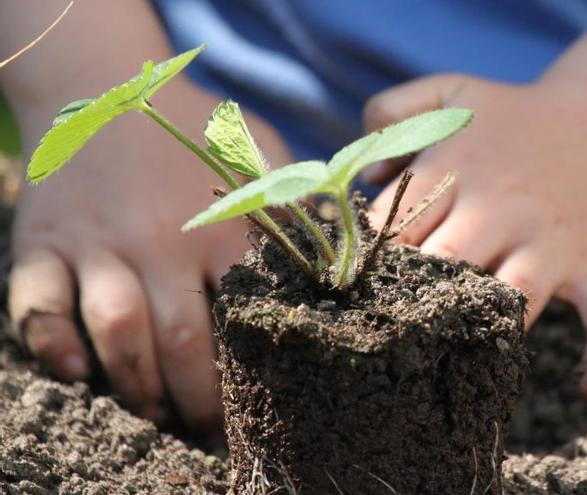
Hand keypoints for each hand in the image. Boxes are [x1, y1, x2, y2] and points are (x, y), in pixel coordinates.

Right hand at [7, 82, 289, 439]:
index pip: (244, 315)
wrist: (100, 83)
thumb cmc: (189, 127)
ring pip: (117, 332)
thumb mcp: (253, 149)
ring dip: (136, 385)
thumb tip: (339, 243)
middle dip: (198, 400)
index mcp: (219, 225)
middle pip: (182, 340)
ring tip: (154, 413)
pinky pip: (38, 305)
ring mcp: (98, 243)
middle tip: (208, 429)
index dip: (254, 371)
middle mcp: (159, 240)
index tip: (263, 403)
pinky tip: (77, 372)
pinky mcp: (44, 242)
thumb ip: (291, 196)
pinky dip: (52, 345)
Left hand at [365, 75, 586, 401]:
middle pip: (441, 267)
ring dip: (483, 331)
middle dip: (411, 300)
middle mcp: (501, 211)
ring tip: (454, 360)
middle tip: (387, 331)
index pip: (394, 229)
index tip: (351, 290)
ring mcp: (553, 244)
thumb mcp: (449, 92)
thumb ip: (390, 111)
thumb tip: (366, 178)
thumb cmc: (515, 116)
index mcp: (457, 171)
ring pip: (511, 300)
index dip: (367, 262)